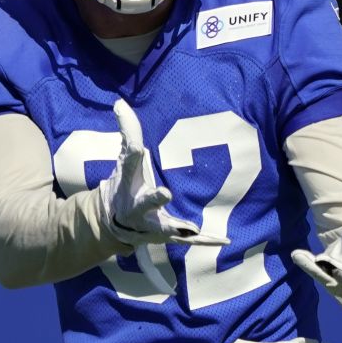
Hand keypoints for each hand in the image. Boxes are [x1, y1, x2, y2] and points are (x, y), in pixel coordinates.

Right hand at [101, 100, 227, 292]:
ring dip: (179, 228)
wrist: (115, 223)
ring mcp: (153, 226)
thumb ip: (127, 131)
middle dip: (154, 199)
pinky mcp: (170, 236)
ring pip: (166, 228)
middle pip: (145, 203)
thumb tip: (120, 102)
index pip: (130, 163)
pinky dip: (206, 240)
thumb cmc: (125, 186)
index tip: (139, 145)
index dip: (134, 152)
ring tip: (195, 227)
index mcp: (127, 185)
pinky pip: (189, 239)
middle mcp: (138, 209)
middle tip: (164, 193)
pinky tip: (226, 240)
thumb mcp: (125, 160)